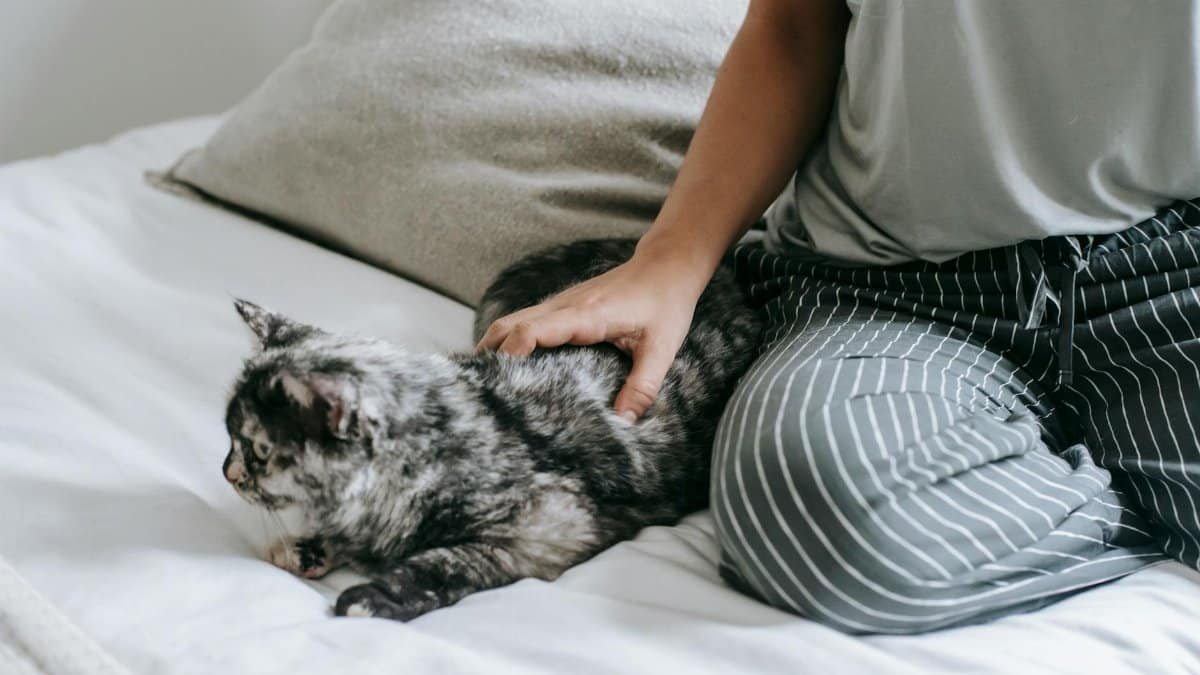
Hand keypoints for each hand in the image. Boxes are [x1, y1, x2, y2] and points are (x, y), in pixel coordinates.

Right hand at [475, 245, 710, 420]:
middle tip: (477, 390)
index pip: (532, 331)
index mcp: (585, 315)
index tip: (498, 383)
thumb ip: (642, 386)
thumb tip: (623, 422)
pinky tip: (506, 363)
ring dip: (493, 346)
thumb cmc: (665, 303)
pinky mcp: (563, 306)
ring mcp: (560, 303)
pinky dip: (508, 340)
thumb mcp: (662, 348)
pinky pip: (525, 321)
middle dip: (489, 355)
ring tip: (483, 381)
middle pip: (509, 325)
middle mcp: (564, 306)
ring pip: (512, 321)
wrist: (666, 265)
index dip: (510, 355)